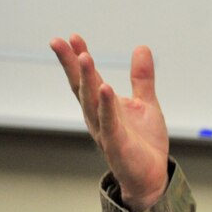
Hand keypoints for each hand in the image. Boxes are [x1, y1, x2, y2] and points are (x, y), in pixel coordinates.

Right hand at [50, 34, 169, 211]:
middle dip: (71, 64)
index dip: (78, 58)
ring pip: (92, 102)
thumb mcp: (145, 103)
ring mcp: (105, 130)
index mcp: (104, 106)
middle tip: (59, 41)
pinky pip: (110, 122)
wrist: (152, 175)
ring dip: (87, 80)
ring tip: (84, 57)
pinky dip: (107, 105)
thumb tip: (141, 48)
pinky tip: (106, 87)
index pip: (88, 78)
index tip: (72, 36)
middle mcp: (98, 117)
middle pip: (81, 87)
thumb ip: (142, 78)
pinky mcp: (117, 144)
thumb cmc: (144, 142)